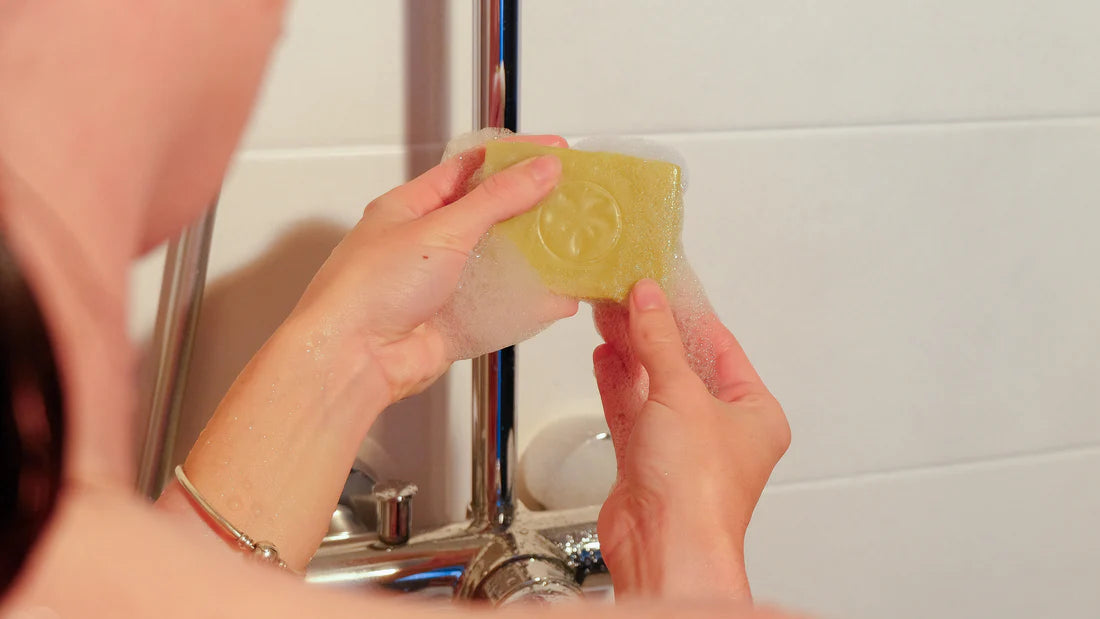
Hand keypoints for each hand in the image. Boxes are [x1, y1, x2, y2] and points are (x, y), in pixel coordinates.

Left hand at [290, 135, 577, 402]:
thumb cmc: (370, 289)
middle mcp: (426, 244)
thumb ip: (497, 199)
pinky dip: (529, 303)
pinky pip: (500, 308)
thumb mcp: (441, 229)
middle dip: (531, 208)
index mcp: (411, 207)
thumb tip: (540, 168)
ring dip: (534, 257)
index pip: (470, 168)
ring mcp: (441, 285)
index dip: (514, 157)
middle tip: (572, 200)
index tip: (553, 150)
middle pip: (490, 216)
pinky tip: (556, 297)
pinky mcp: (454, 324)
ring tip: (573, 246)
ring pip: (498, 264)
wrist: (352, 360)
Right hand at [592, 279, 789, 600]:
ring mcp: (682, 448)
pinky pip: (633, 412)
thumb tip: (648, 300)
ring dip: (632, 353)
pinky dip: (618, 383)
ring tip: (611, 315)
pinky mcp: (648, 463)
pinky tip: (606, 356)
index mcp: (754, 414)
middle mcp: (721, 431)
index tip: (664, 287)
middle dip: (654, 331)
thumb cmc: (698, 493)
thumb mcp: (681, 394)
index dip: (690, 315)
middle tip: (629, 296)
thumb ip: (659, 341)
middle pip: (684, 365)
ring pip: (655, 386)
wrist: (665, 549)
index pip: (721, 348)